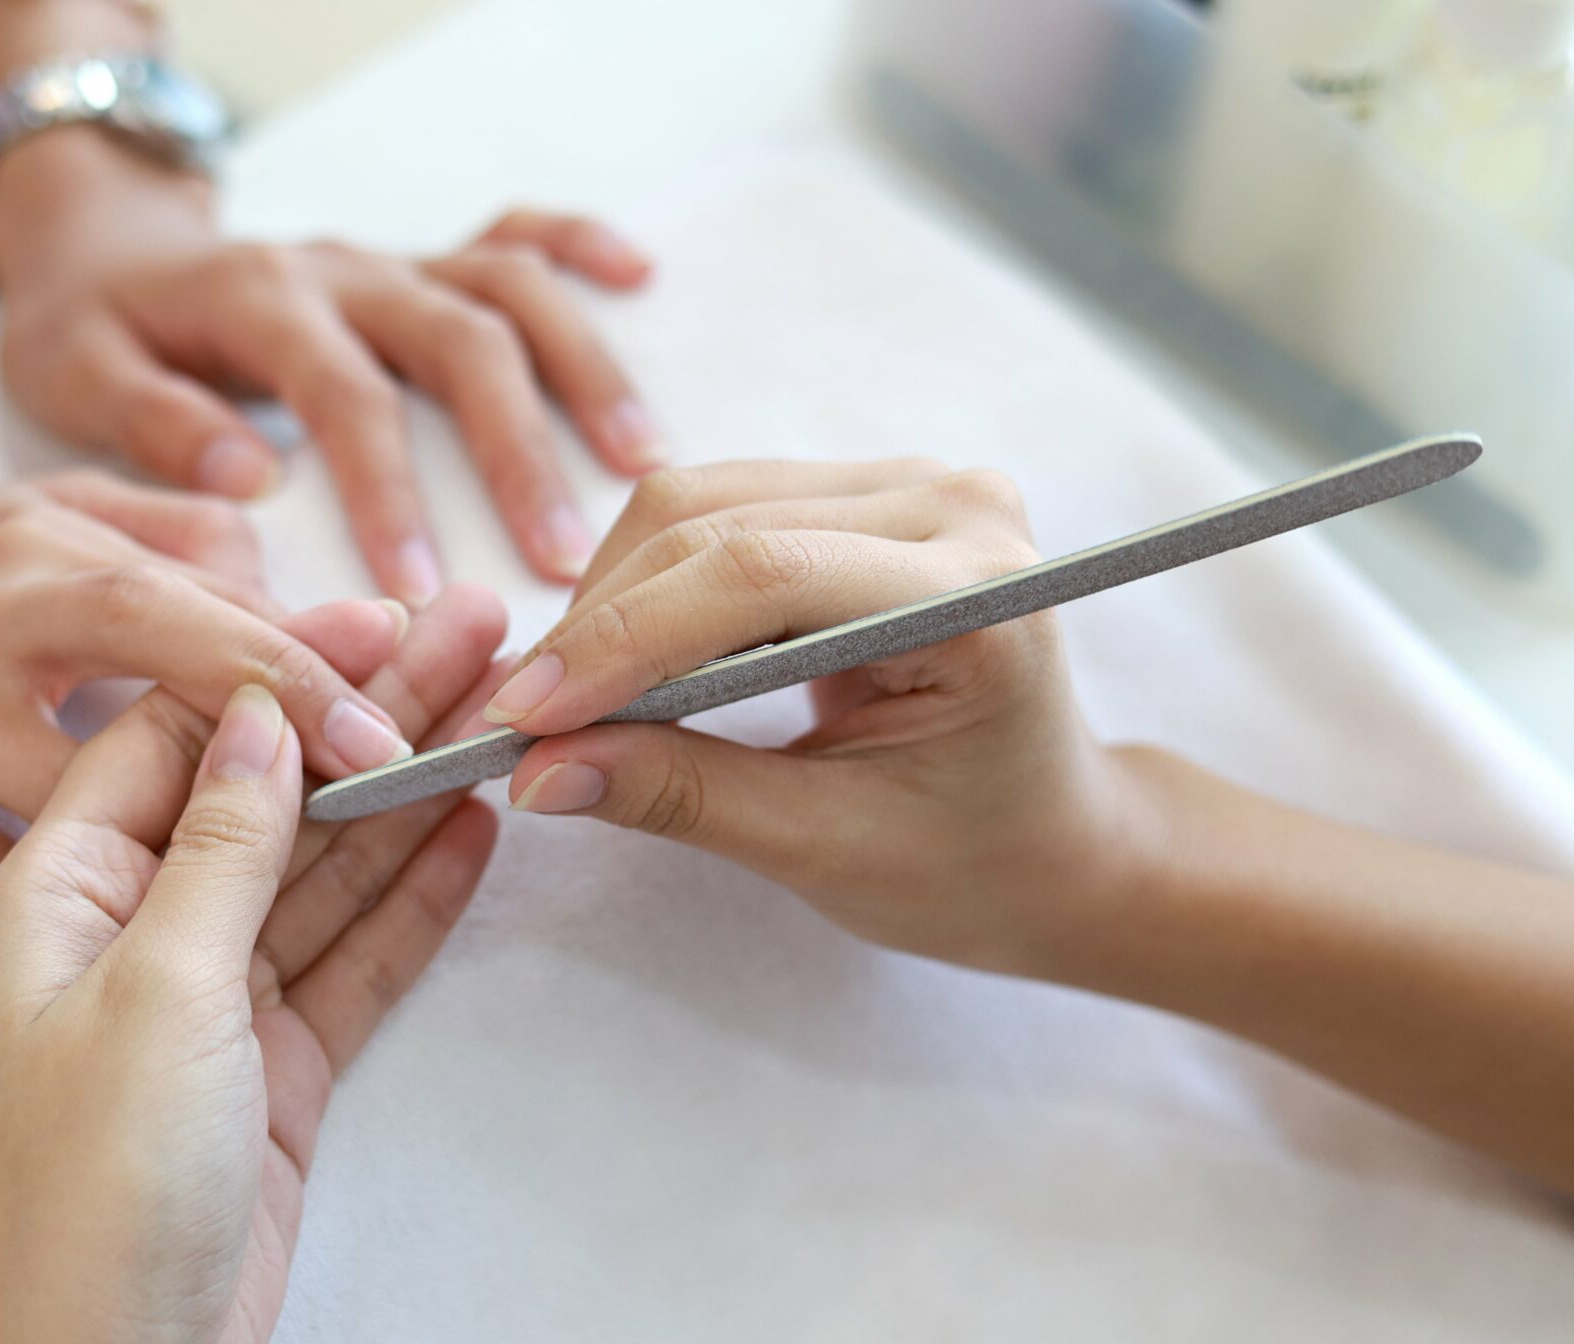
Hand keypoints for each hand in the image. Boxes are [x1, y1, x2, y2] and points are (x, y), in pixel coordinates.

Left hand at [0, 128, 660, 600]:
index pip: (346, 399)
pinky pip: (510, 233)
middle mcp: (341, 271)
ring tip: (638, 463)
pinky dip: (578, 246)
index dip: (389, 494)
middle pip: (457, 341)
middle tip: (559, 557)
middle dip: (516, 450)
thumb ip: (154, 423)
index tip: (420, 588)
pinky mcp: (413, 259)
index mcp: (261, 303)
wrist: (94, 244)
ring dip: (580, 369)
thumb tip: (252, 480)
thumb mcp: (73, 374)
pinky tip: (641, 278)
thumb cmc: (88, 328)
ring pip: (506, 289)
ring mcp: (387, 260)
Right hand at [0, 470, 424, 901]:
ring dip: (184, 836)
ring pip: (65, 789)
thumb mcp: (24, 522)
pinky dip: (56, 902)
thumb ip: (157, 536)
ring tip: (299, 869)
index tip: (403, 697)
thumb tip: (285, 559)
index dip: (298, 654)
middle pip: (144, 668)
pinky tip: (140, 943)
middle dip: (275, 719)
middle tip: (393, 764)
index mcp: (33, 549)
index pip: (189, 600)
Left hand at [0, 586, 507, 1343]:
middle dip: (366, 712)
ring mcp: (206, 1002)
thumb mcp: (159, 986)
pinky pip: (350, 958)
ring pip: (319, 869)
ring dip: (405, 792)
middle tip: (474, 631)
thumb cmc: (91, 1184)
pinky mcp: (270, 1070)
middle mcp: (129, 929)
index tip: (377, 613)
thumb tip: (259, 707)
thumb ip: (222, 842)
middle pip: (264, 791)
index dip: (277, 665)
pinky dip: (412, 898)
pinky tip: (473, 828)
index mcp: (58, 889)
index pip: (174, 734)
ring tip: (501, 704)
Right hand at [479, 459, 1158, 970]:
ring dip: (608, 601)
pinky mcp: (860, 494)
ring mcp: (907, 485)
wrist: (1058, 843)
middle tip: (516, 725)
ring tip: (559, 702)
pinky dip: (643, 586)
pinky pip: (713, 510)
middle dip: (597, 628)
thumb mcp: (829, 850)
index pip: (760, 578)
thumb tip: (538, 770)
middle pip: (712, 523)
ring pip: (695, 503)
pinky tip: (613, 664)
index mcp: (977, 595)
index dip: (624, 642)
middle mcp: (950, 504)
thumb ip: (684, 796)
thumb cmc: (974, 864)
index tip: (523, 718)